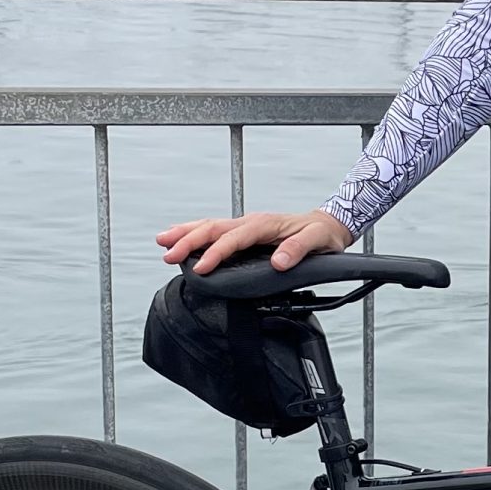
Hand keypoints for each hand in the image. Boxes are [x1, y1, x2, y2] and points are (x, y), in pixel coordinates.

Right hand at [155, 209, 354, 276]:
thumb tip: (278, 261)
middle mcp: (251, 221)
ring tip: (162, 241)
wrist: (328, 225)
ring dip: (185, 232)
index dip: (215, 253)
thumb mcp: (317, 241)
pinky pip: (215, 229)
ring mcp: (245, 225)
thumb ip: (298, 249)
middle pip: (213, 228)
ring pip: (209, 225)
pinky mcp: (243, 231)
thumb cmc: (321, 234)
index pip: (233, 238)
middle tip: (167, 254)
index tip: (200, 268)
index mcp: (264, 224)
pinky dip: (194, 231)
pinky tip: (181, 236)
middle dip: (188, 240)